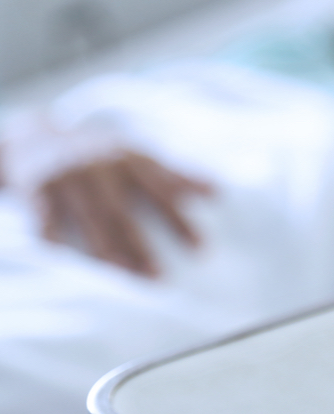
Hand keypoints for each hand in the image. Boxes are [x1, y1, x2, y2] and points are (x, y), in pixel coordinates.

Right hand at [39, 151, 212, 276]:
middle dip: (142, 245)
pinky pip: (48, 218)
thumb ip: (175, 174)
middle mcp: (100, 165)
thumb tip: (218, 191)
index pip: (160, 191)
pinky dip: (56, 238)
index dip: (180, 219)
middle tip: (161, 276)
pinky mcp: (38, 187)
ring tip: (125, 276)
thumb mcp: (136, 155)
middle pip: (124, 212)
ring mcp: (68, 176)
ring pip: (89, 219)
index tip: (201, 247)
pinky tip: (68, 260)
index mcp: (129, 158)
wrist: (36, 136)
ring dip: (107, 250)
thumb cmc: (99, 152)